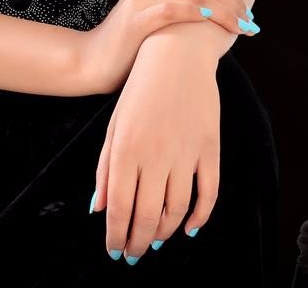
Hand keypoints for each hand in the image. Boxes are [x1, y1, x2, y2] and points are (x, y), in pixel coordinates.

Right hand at [78, 0, 255, 94]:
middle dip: (233, 1)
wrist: (92, 60)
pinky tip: (214, 23)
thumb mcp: (155, 10)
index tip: (247, 14)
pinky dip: (199, 13)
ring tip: (241, 28)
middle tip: (250, 23)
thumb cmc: (129, 42)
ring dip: (224, 9)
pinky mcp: (138, 16)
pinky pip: (175, 8)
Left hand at [91, 37, 220, 262]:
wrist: (177, 52)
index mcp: (126, 148)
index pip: (119, 208)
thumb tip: (98, 208)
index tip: (114, 251)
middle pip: (147, 216)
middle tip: (133, 254)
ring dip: (164, 232)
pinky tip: (188, 228)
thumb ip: (105, 167)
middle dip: (138, 242)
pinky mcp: (209, 149)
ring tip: (154, 241)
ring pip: (176, 210)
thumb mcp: (115, 123)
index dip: (116, 235)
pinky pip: (208, 194)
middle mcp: (156, 155)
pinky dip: (199, 218)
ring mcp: (186, 153)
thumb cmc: (139, 87)